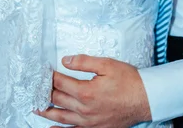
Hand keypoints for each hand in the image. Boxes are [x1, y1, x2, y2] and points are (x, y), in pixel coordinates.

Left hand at [36, 55, 150, 127]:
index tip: (43, 72)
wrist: (145, 99)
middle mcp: (84, 109)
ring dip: (47, 112)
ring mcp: (88, 122)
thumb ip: (84, 62)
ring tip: (37, 108)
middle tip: (37, 87)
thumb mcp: (107, 64)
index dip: (50, 76)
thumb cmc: (128, 80)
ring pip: (62, 117)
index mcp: (86, 91)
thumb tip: (66, 60)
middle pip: (58, 99)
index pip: (61, 82)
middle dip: (46, 92)